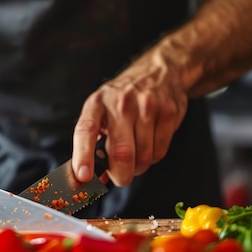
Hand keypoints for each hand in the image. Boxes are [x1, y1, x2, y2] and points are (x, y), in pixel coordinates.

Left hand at [72, 51, 187, 185]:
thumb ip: (92, 143)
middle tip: (121, 177)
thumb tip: (87, 180)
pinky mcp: (168, 112)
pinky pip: (160, 151)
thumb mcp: (100, 111)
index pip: (86, 131)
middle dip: (121, 175)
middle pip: (122, 153)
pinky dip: (153, 157)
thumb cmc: (121, 100)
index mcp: (97, 104)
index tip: (83, 176)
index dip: (83, 156)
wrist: (157, 71)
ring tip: (136, 154)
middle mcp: (120, 103)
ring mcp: (147, 106)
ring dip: (138, 167)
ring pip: (143, 157)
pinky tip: (150, 143)